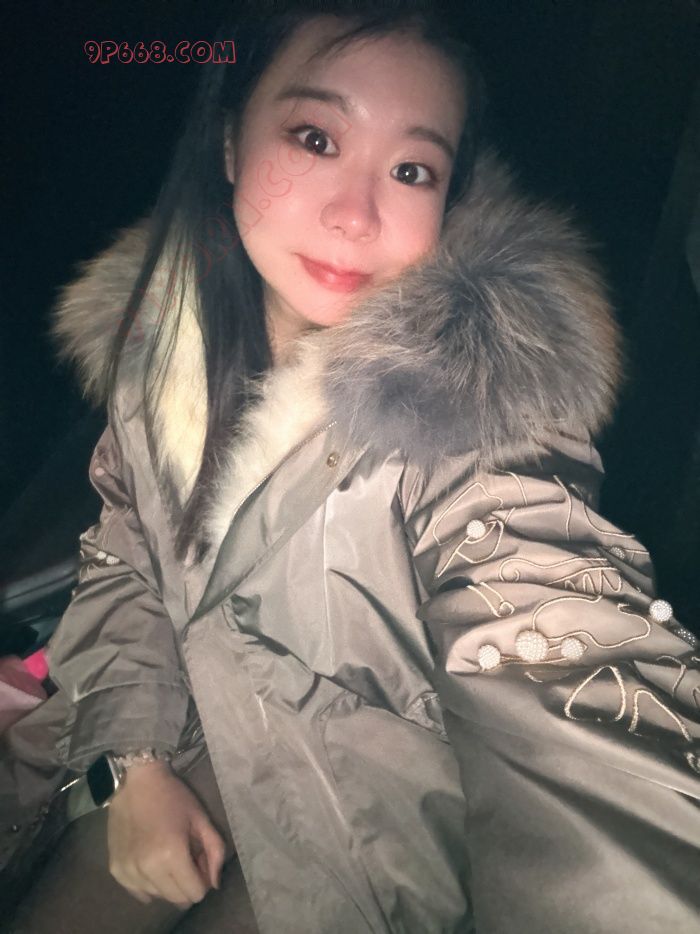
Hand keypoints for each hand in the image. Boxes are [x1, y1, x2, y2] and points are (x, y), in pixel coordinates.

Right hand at [107, 759, 225, 907]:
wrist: (137, 782)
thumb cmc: (174, 797)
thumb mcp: (201, 819)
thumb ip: (216, 851)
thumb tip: (215, 884)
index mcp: (172, 855)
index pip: (195, 894)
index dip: (203, 880)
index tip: (200, 862)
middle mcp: (148, 868)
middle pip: (177, 899)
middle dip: (188, 883)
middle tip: (187, 858)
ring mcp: (128, 871)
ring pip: (158, 897)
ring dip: (168, 883)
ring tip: (168, 857)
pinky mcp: (115, 870)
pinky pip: (139, 893)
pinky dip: (149, 884)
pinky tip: (152, 863)